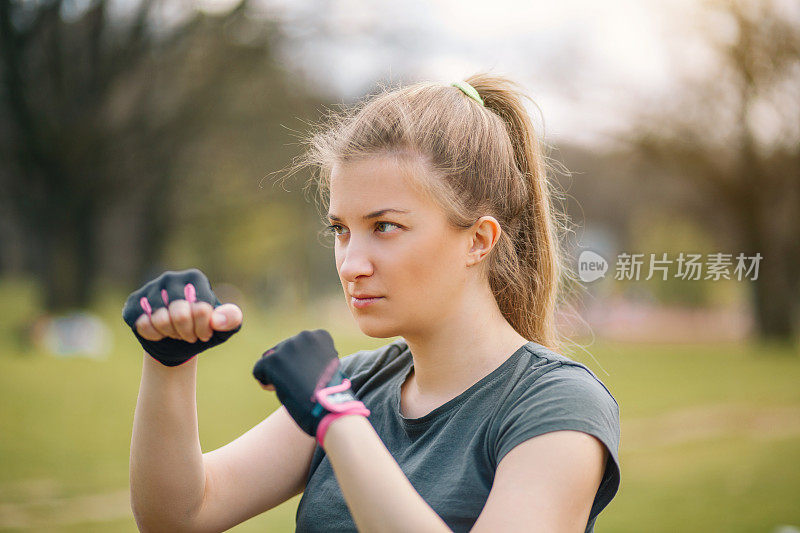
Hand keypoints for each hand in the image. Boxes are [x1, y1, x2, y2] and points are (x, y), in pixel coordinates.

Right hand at [122, 268, 241, 366]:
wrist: (176, 342)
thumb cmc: (203, 330)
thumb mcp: (224, 327)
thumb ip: (231, 319)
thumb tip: (218, 320)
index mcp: (195, 278)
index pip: (201, 309)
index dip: (203, 329)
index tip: (204, 333)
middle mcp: (171, 278)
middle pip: (180, 315)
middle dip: (186, 333)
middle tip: (188, 335)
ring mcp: (150, 288)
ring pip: (160, 320)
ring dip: (170, 334)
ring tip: (174, 331)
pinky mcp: (134, 302)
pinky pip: (142, 324)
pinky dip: (154, 335)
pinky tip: (159, 331)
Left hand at [252, 329, 369, 443]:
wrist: (329, 408)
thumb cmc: (329, 396)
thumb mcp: (326, 368)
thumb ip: (311, 359)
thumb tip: (288, 362)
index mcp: (320, 336)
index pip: (300, 345)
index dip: (301, 363)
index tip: (310, 377)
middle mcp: (304, 336)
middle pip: (284, 349)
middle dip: (287, 366)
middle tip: (297, 385)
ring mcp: (288, 347)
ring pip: (270, 358)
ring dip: (276, 372)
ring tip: (288, 388)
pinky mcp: (274, 360)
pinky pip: (259, 369)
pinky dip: (265, 381)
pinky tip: (277, 390)